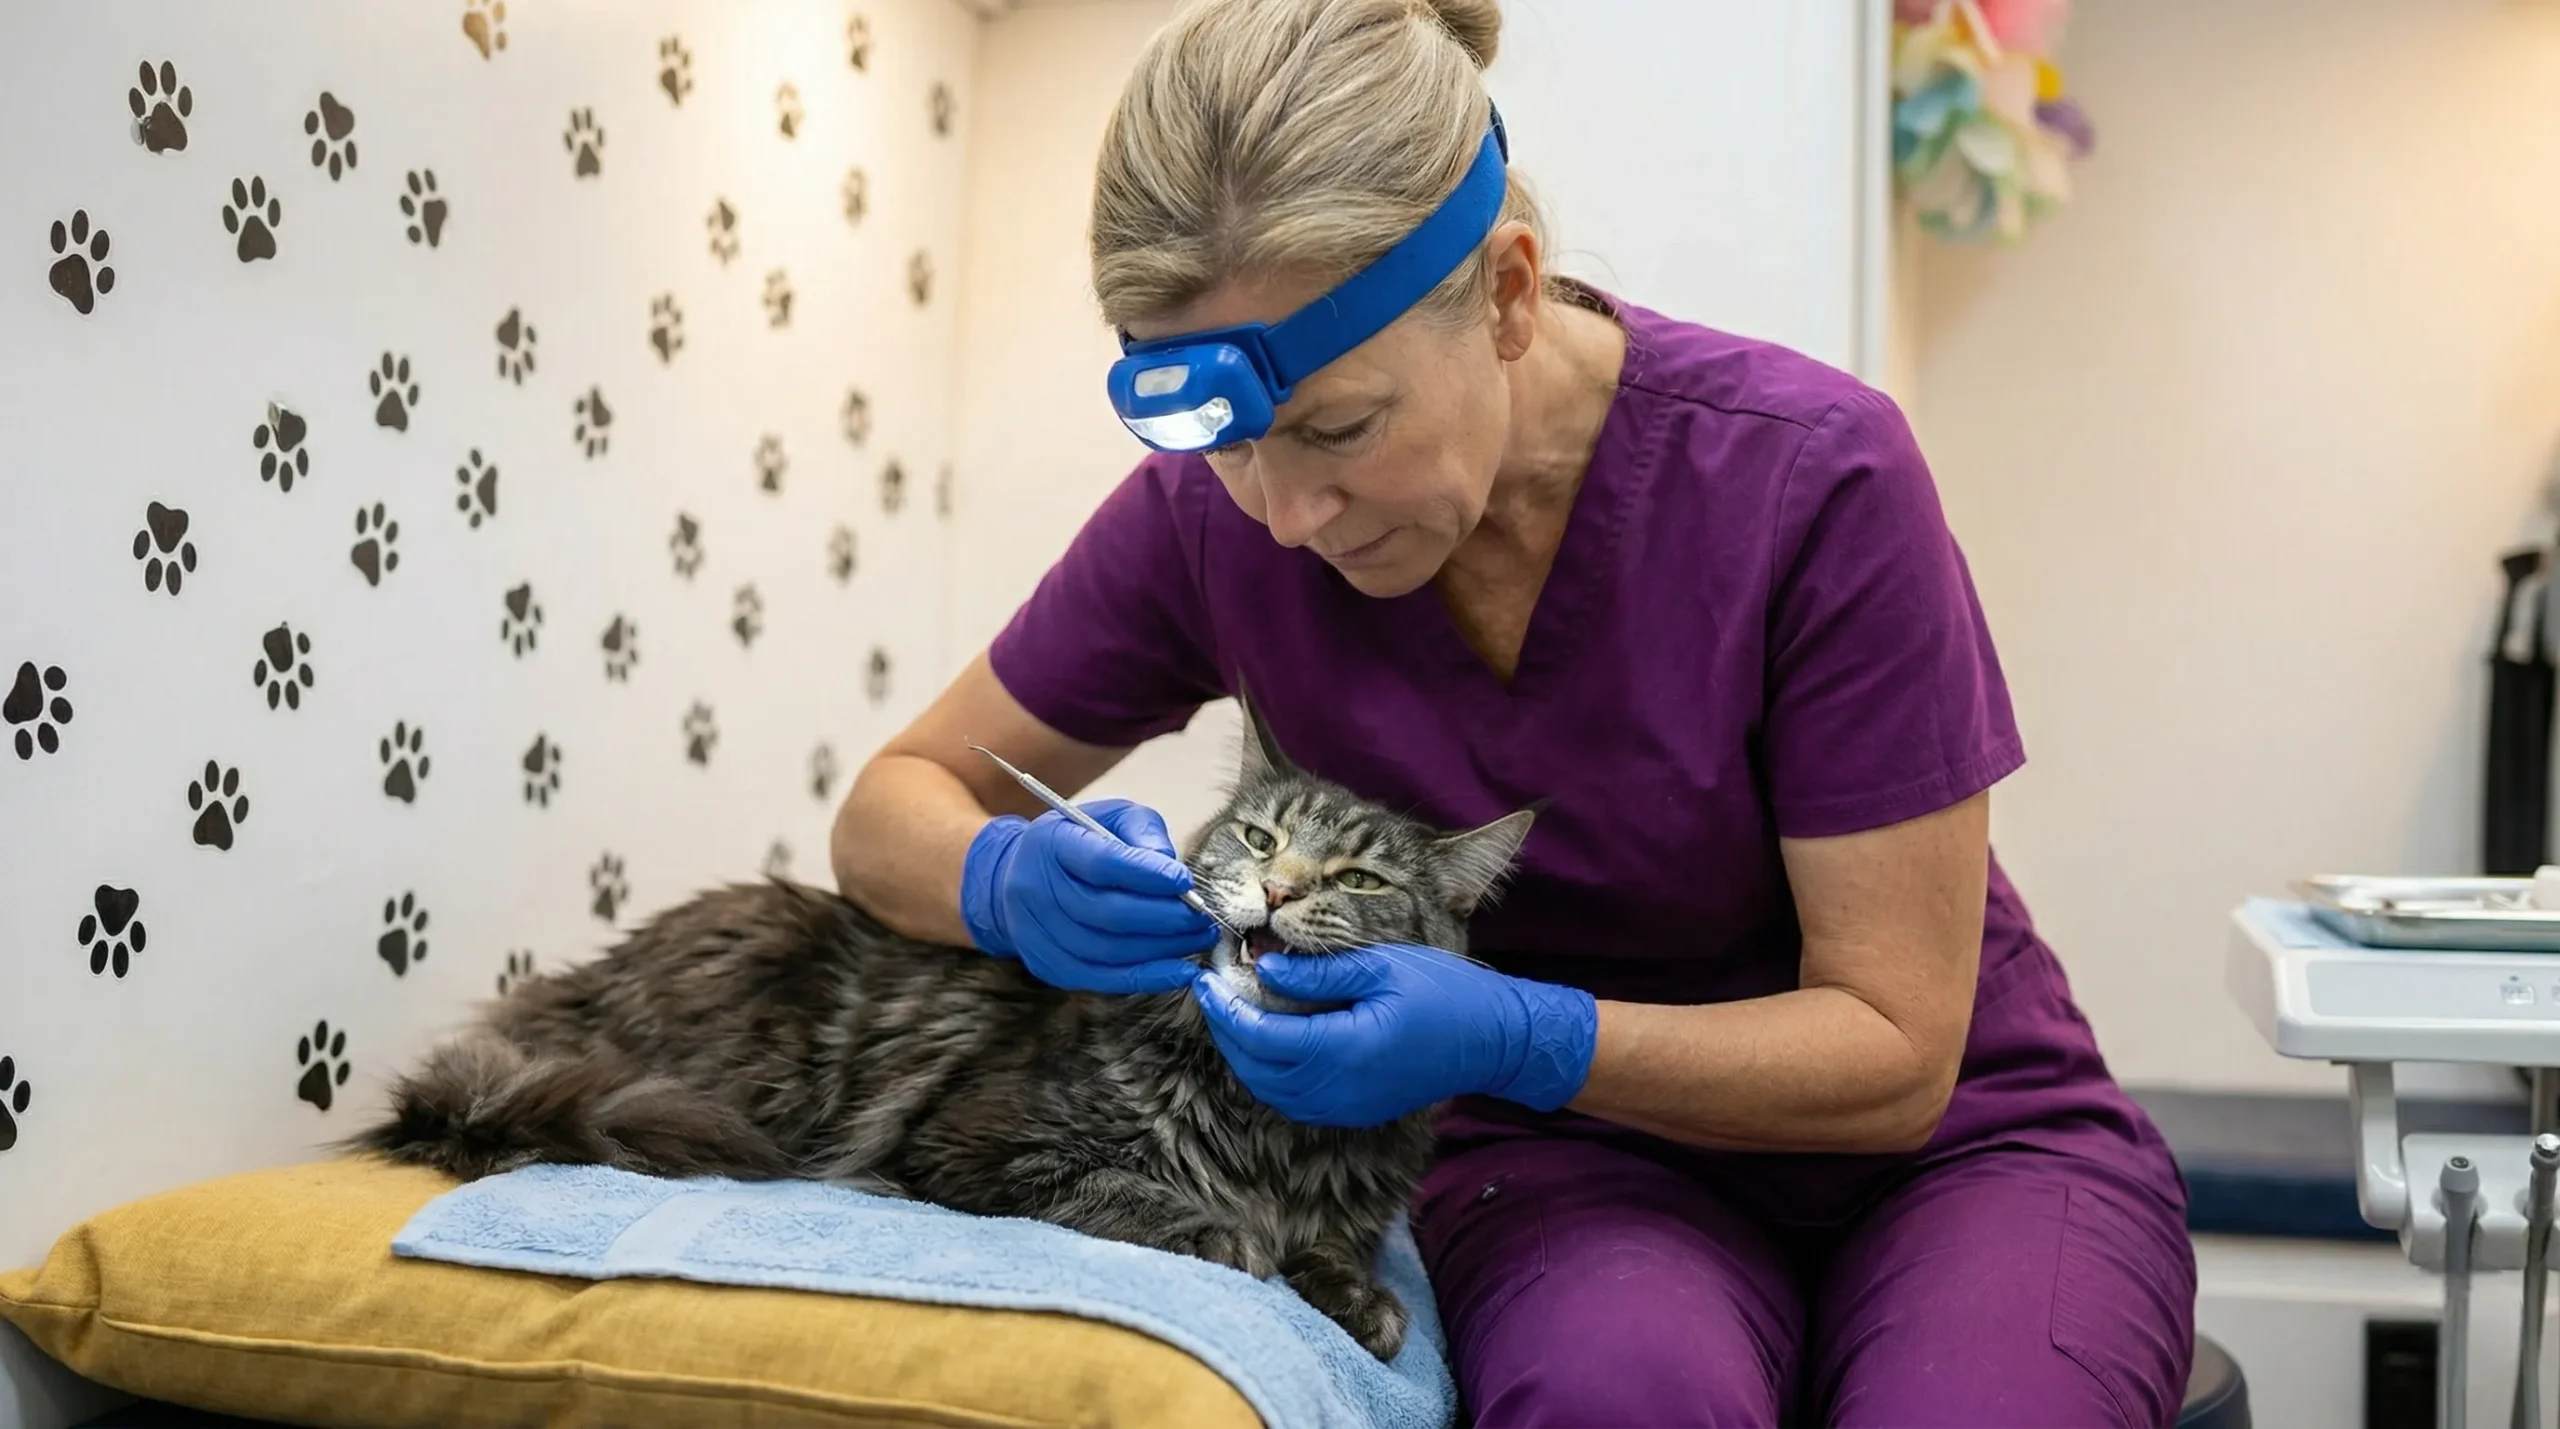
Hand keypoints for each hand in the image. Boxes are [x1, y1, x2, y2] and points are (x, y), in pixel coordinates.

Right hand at [959, 799, 1216, 994]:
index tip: (1187, 881)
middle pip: (1107, 913)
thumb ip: (1142, 831)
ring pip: (1108, 950)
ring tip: (1199, 939)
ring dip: (1162, 949)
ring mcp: (1037, 933)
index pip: (1101, 862)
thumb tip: (1172, 868)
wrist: (1016, 879)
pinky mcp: (1048, 965)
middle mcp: (1036, 890)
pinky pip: (1102, 979)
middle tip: (1204, 917)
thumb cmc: (1077, 843)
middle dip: (1165, 918)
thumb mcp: (1108, 818)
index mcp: (1051, 843)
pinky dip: (1146, 977)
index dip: (1146, 874)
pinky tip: (1180, 970)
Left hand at [1192, 945, 1597, 1126]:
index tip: (1206, 978)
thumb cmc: (1442, 993)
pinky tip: (1267, 1039)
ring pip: (1269, 1089)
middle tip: (1210, 991)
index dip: (1224, 1010)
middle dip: (1225, 1030)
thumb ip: (1318, 974)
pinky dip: (1268, 1071)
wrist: (1492, 1042)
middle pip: (1255, 1069)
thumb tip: (1264, 968)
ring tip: (1231, 1011)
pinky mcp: (1352, 1111)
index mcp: (1343, 1049)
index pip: (1260, 1038)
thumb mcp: (1380, 967)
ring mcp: (1344, 1107)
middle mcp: (1337, 1089)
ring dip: (1243, 1053)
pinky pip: (1292, 1099)